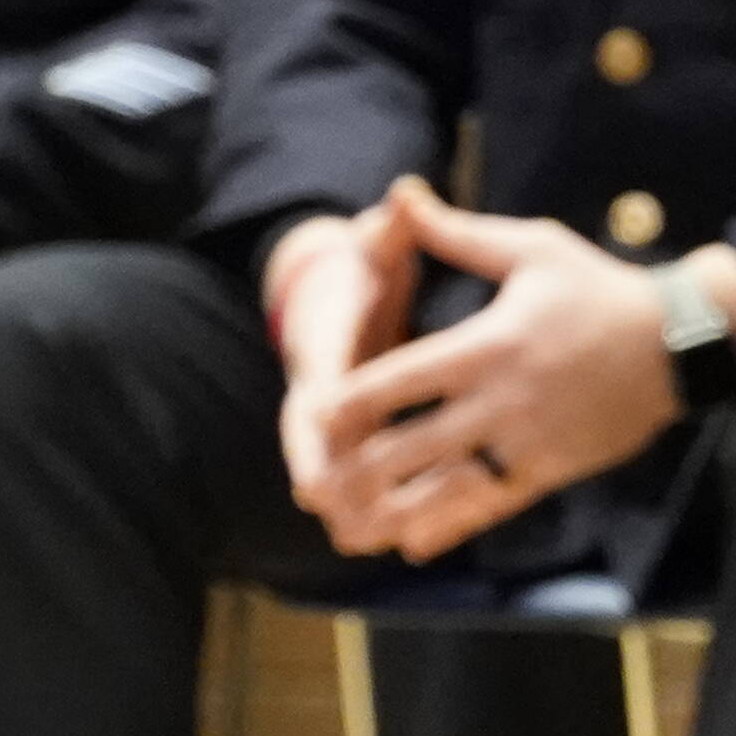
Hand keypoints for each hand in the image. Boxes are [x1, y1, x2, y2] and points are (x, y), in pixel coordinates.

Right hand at [266, 189, 432, 506]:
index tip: (317, 467)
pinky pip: (376, 500)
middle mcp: (323, 406)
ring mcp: (341, 436)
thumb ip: (391, 232)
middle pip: (318, 461)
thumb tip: (404, 195)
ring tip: (401, 534)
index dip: (316, 435)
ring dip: (369, 513)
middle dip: (339, 491)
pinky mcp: (364, 455)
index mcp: (324, 356)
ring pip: (344, 493)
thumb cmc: (363, 274)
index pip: (312, 400)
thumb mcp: (375, 249)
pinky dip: (395, 518)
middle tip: (361, 522)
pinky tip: (422, 541)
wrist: (341, 300)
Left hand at [294, 198, 735, 561]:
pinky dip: (449, 526)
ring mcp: (527, 440)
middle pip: (416, 444)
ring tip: (350, 527)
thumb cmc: (598, 288)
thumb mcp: (530, 248)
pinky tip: (411, 542)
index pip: (405, 379)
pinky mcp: (550, 469)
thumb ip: (459, 233)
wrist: (679, 343)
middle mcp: (503, 399)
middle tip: (315, 486)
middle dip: (362, 468)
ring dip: (396, 510)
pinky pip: (492, 506)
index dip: (355, 400)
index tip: (316, 415)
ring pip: (449, 487)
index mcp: (490, 343)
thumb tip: (404, 194)